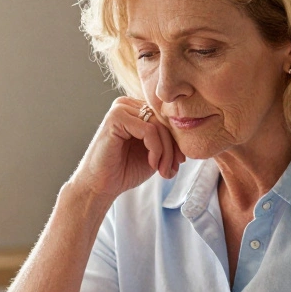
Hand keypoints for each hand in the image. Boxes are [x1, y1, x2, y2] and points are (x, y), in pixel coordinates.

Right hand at [67, 96, 184, 202]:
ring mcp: (120, 108)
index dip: (176, 141)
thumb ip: (167, 139)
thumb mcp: (154, 152)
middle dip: (172, 148)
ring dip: (166, 151)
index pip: (166, 118)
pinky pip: (149, 130)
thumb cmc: (124, 170)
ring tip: (162, 170)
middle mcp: (127, 104)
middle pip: (164, 120)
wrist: (101, 186)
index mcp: (136, 109)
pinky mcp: (115, 118)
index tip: (178, 163)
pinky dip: (156, 149)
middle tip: (170, 170)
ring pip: (159, 125)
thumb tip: (189, 133)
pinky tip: (152, 163)